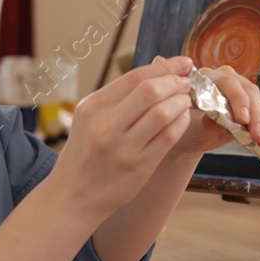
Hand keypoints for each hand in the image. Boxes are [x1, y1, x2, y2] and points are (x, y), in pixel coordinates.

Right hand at [49, 56, 198, 217]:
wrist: (72, 196)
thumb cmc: (85, 153)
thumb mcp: (89, 118)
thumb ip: (117, 97)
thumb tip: (157, 72)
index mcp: (92, 107)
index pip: (135, 76)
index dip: (165, 67)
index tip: (182, 63)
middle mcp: (105, 126)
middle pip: (150, 91)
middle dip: (176, 82)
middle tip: (187, 82)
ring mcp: (122, 148)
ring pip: (163, 113)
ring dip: (181, 102)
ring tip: (185, 100)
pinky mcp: (138, 167)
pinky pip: (168, 137)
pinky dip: (181, 122)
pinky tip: (182, 118)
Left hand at [168, 63, 259, 158]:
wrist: (191, 137)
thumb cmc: (187, 127)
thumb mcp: (192, 127)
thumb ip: (205, 122)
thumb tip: (216, 121)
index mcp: (209, 78)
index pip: (228, 83)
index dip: (238, 100)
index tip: (243, 119)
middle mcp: (228, 80)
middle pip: (249, 92)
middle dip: (256, 116)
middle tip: (259, 136)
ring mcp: (242, 92)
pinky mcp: (252, 107)